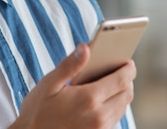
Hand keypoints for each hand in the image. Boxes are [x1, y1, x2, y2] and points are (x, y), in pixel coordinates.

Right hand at [9, 44, 135, 128]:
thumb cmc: (38, 111)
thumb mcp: (49, 84)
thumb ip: (69, 65)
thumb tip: (86, 47)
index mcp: (88, 98)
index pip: (121, 80)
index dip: (128, 68)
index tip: (128, 60)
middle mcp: (99, 116)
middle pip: (127, 93)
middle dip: (127, 79)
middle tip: (119, 69)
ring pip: (123, 107)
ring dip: (122, 93)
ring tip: (111, 82)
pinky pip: (115, 119)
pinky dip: (114, 106)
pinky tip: (102, 99)